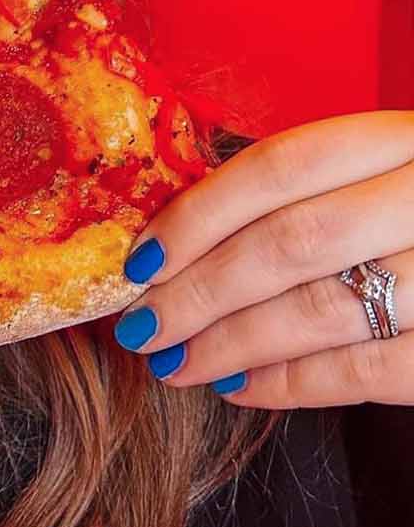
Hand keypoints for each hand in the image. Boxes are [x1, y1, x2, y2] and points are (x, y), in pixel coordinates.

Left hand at [110, 112, 413, 406]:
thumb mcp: (385, 170)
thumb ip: (309, 189)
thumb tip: (182, 236)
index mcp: (402, 138)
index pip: (279, 166)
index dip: (198, 214)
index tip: (138, 259)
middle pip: (291, 241)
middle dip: (199, 290)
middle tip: (141, 327)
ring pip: (323, 309)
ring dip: (232, 343)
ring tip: (174, 363)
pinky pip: (369, 369)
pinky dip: (293, 385)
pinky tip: (240, 388)